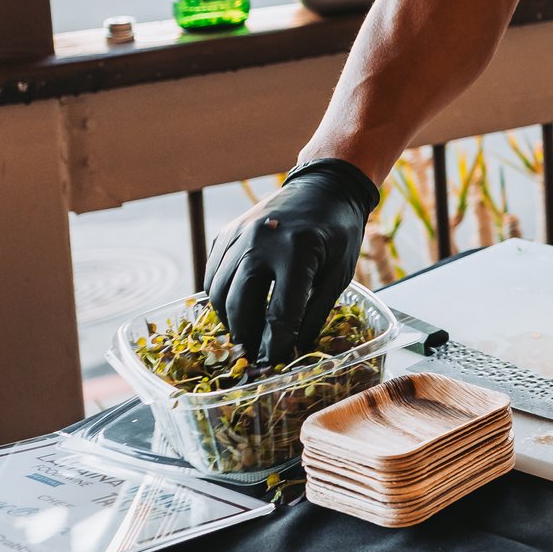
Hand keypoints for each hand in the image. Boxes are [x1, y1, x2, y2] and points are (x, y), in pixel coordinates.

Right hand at [204, 159, 378, 363]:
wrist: (324, 187)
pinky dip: (220, 297)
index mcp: (298, 251)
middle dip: (246, 337)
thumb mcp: (340, 274)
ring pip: (218, 292)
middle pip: (239, 305)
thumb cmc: (338, 233)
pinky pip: (213, 274)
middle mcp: (261, 241)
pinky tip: (237, 307)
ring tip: (245, 334)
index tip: (275, 363)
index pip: (280, 313)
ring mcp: (239, 234)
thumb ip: (315, 313)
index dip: (276, 345)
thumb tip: (292, 351)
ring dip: (229, 320)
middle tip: (254, 355)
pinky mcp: (226, 233)